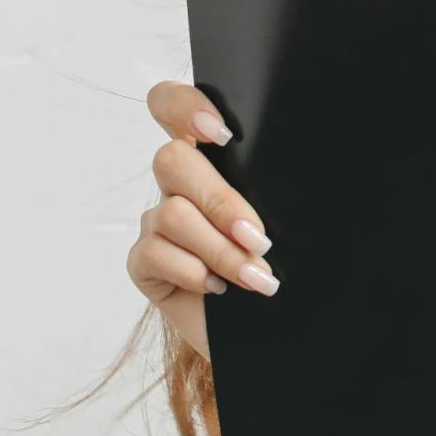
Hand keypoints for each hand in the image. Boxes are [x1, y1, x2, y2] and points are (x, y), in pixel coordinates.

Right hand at [126, 82, 278, 360]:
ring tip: (256, 277)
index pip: (172, 105)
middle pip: (172, 158)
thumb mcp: (291, 221)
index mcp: (212, 158)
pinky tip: (220, 290)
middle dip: (221, 201)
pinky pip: (154, 253)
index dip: (185, 106)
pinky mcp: (144, 263)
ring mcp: (158, 222)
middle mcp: (180, 184)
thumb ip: (275, 189)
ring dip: (219, 249)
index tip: (223, 135)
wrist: (275, 330)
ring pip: (172, 213)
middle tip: (258, 237)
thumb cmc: (289, 268)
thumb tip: (279, 182)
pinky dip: (194, 273)